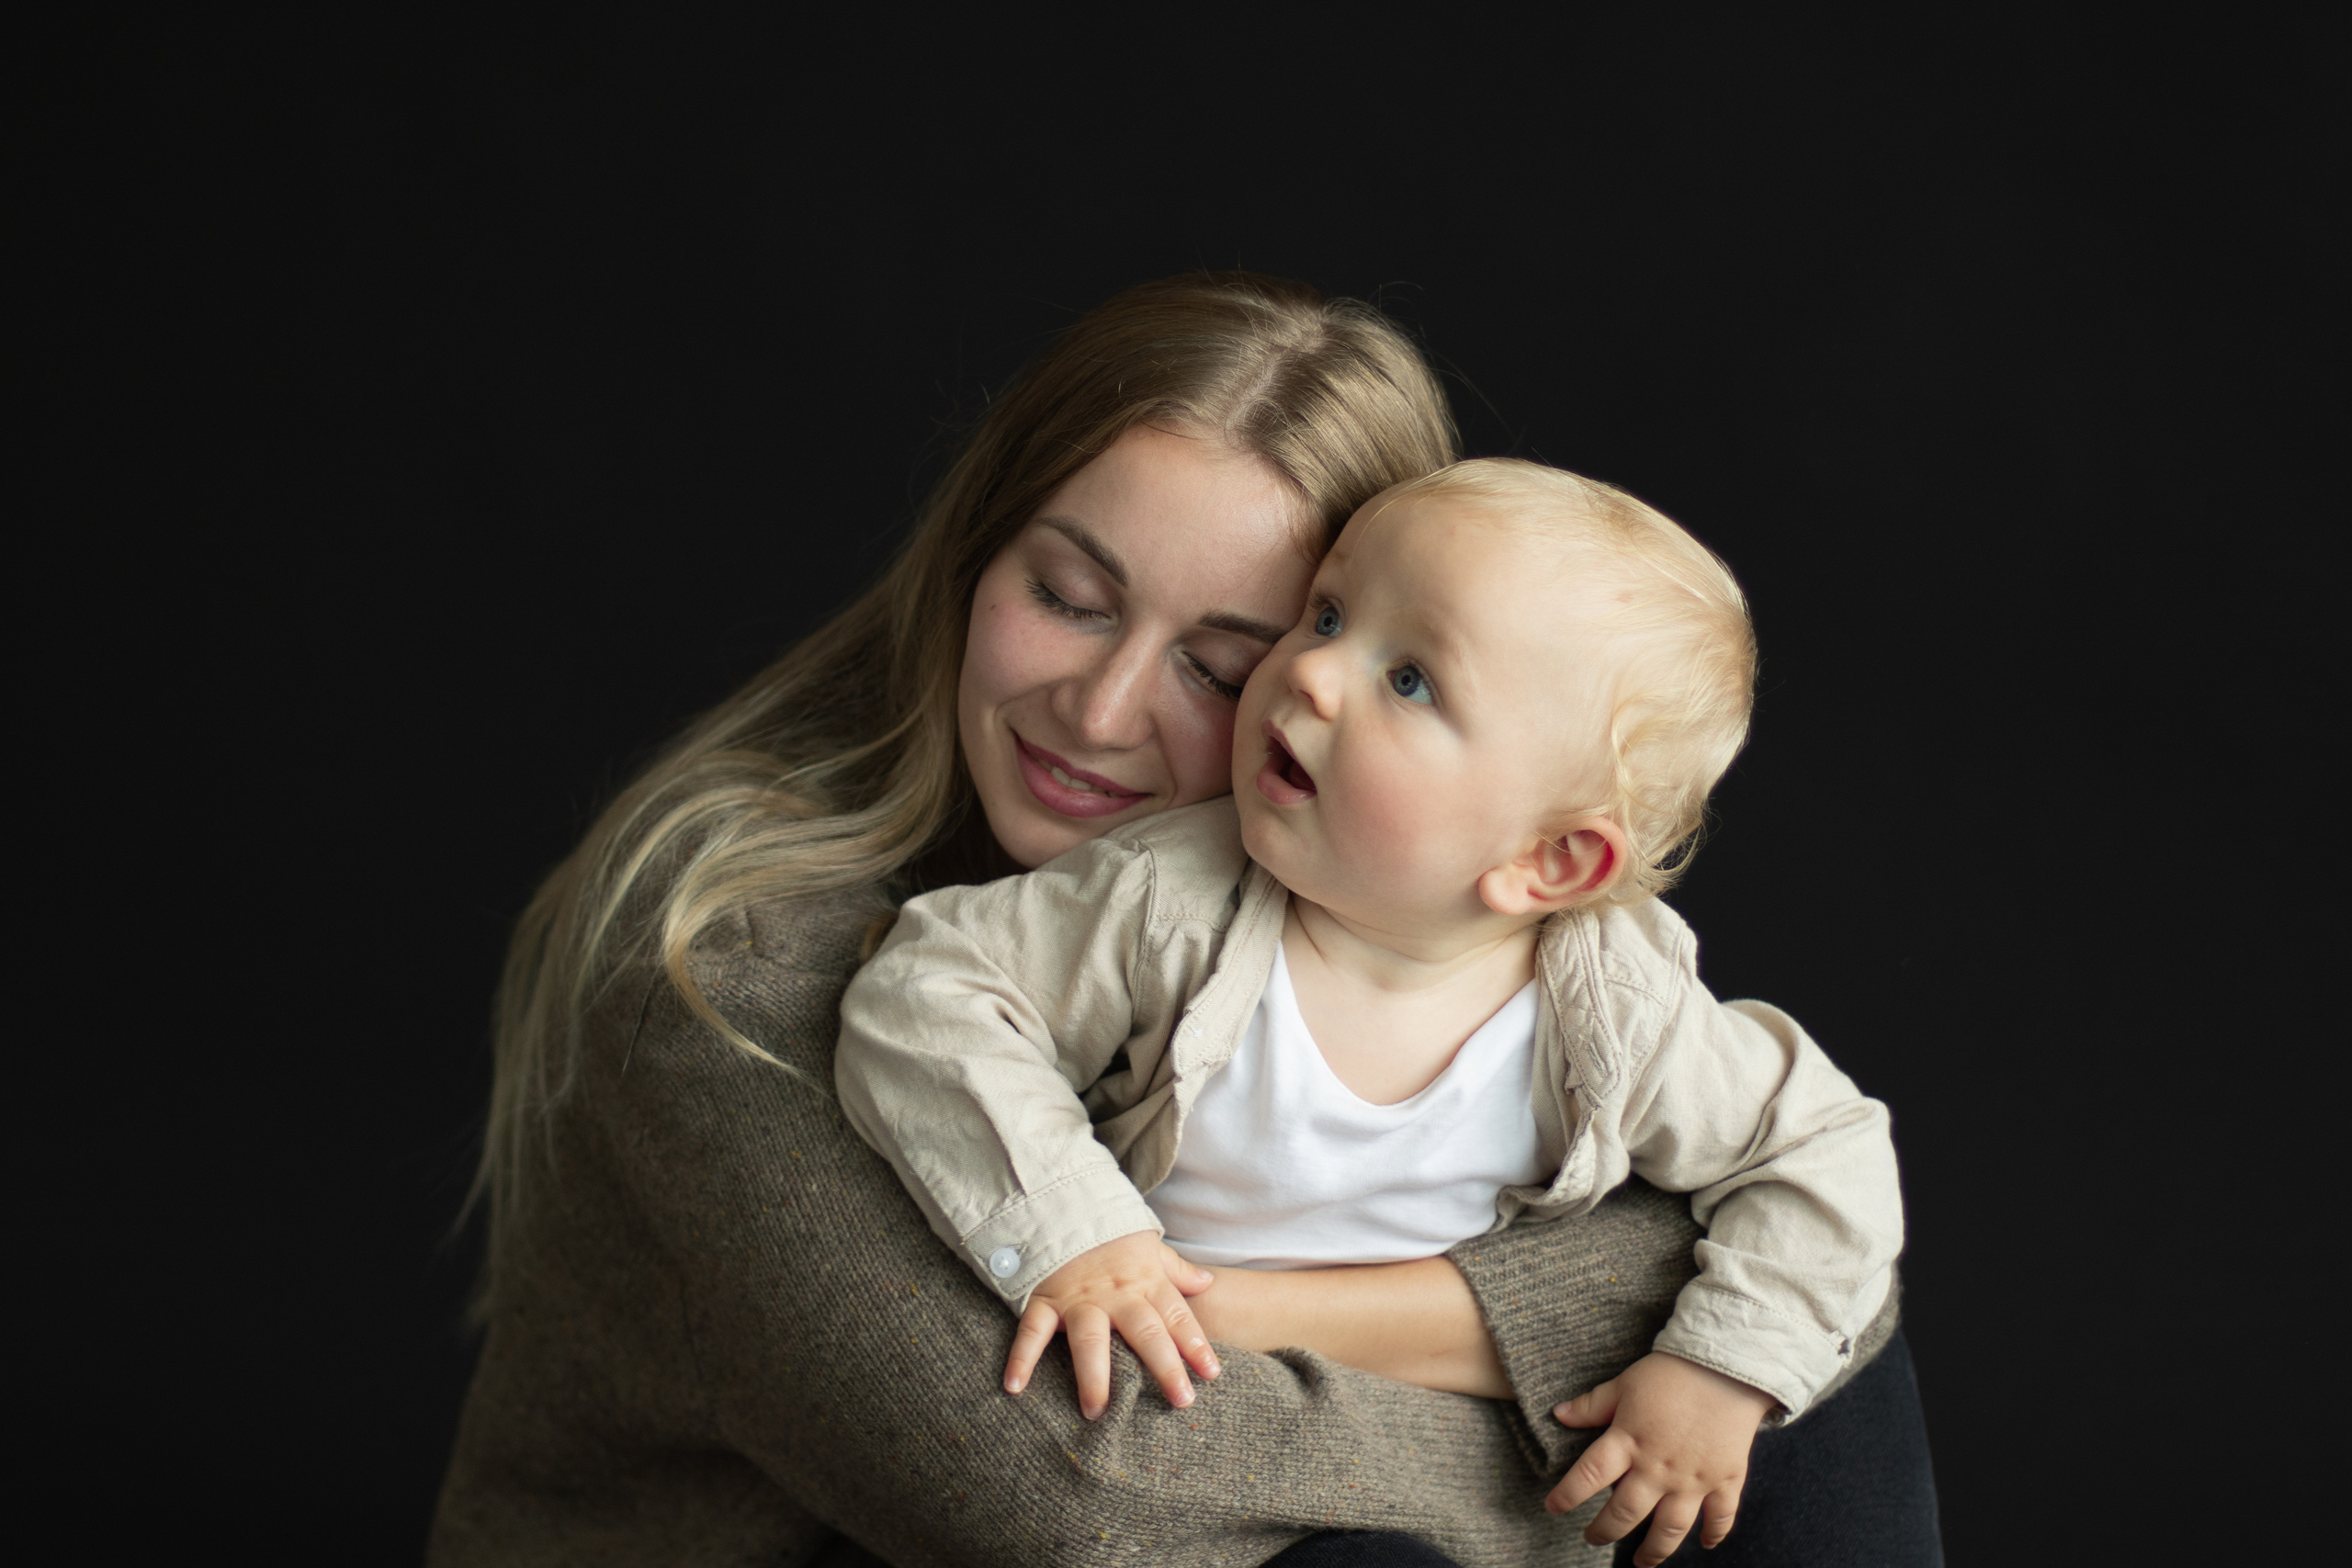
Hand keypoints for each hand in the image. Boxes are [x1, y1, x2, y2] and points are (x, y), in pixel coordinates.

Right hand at [1003, 1233, 1220, 1418]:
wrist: (1063, 1204)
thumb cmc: (1111, 1235)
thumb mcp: (1149, 1247)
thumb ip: (1177, 1270)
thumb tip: (1208, 1283)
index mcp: (1144, 1282)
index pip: (1176, 1315)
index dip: (1195, 1343)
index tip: (1212, 1373)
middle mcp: (1115, 1295)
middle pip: (1145, 1332)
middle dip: (1164, 1366)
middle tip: (1181, 1401)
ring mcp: (1078, 1299)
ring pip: (1089, 1339)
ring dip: (1094, 1376)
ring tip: (1098, 1412)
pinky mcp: (1045, 1300)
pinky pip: (1032, 1331)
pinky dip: (1021, 1358)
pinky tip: (1014, 1387)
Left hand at [1546, 1352, 1774, 1565]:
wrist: (1727, 1366)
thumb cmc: (1670, 1372)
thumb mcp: (1624, 1384)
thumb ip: (1592, 1405)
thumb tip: (1558, 1414)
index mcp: (1629, 1441)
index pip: (1589, 1477)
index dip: (1567, 1496)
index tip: (1553, 1508)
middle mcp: (1658, 1468)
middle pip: (1625, 1513)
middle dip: (1605, 1532)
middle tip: (1592, 1538)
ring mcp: (1693, 1479)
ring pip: (1670, 1528)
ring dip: (1655, 1551)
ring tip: (1642, 1563)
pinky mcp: (1726, 1479)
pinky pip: (1721, 1517)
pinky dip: (1715, 1534)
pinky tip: (1707, 1545)